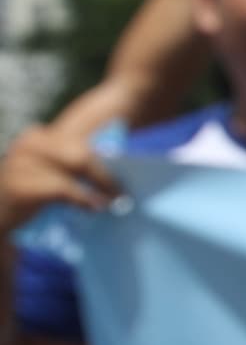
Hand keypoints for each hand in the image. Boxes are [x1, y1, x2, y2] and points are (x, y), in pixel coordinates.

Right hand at [0, 121, 119, 234]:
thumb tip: (116, 162)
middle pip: (81, 153)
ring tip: (114, 202)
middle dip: (105, 174)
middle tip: (123, 193)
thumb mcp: (50, 173)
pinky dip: (83, 198)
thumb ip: (73, 164)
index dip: (106, 161)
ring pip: (75, 167)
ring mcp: (21, 163)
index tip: (126, 178)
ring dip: (99, 187)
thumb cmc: (30, 194)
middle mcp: (27, 145)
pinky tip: (94, 207)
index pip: (80, 142)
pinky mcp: (20, 186)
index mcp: (36, 136)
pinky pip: (62, 188)